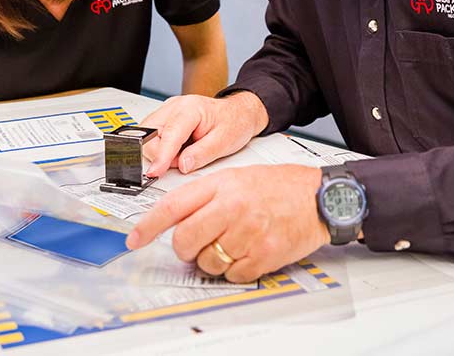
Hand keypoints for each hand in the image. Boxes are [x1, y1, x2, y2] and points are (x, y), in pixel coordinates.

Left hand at [126, 164, 329, 281]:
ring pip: (206, 262)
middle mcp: (232, 208)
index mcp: (222, 185)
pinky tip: (248, 251)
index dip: (148, 226)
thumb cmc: (279, 187)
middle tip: (197, 243)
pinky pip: (232, 275)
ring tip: (233, 241)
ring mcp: (247, 234)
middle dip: (185, 248)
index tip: (134, 240)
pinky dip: (235, 269)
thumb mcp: (237, 177)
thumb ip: (205, 196)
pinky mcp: (262, 256)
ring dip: (212, 259)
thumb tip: (176, 221)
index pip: (174, 206)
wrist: (319, 197)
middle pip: (185, 240)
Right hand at [141, 92, 267, 177]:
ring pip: (148, 135)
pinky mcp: (166, 117)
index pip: (169, 134)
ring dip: (161, 151)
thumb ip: (202, 154)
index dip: (161, 155)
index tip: (155, 171)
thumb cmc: (234, 122)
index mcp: (190, 108)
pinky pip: (153, 135)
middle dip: (160, 154)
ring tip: (184, 152)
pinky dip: (163, 147)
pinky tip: (180, 148)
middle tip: (182, 161)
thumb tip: (183, 165)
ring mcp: (168, 110)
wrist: (238, 113)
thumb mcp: (224, 142)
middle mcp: (175, 106)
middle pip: (150, 133)